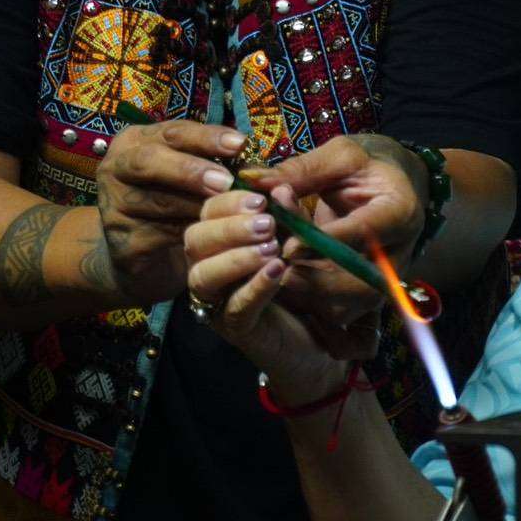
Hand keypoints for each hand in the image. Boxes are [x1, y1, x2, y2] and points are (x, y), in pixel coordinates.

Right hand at [95, 120, 247, 303]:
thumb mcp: (190, 173)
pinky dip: (191, 233)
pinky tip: (216, 233)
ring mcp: (113, 206)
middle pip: (149, 161)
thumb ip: (213, 162)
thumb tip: (254, 165)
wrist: (139, 250)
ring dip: (199, 206)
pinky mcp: (120, 241)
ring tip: (233, 210)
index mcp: (135, 141)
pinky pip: (161, 234)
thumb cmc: (174, 198)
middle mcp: (115, 168)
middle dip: (190, 170)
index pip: (172, 132)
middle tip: (225, 181)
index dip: (207, 137)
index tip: (240, 144)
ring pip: (158, 201)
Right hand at [184, 187, 380, 400]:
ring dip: (236, 256)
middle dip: (228, 226)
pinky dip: (255, 286)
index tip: (260, 197)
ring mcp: (219, 301)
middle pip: (195, 241)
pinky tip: (278, 270)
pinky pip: (234, 307)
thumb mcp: (302, 236)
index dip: (227, 201)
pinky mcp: (237, 329)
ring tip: (272, 248)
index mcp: (223, 240)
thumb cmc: (309, 275)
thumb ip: (291, 215)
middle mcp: (212, 268)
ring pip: (203, 276)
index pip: (206, 212)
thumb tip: (279, 187)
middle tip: (266, 222)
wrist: (326, 332)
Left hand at [246, 135, 426, 337]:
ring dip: (302, 292)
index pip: (364, 234)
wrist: (392, 190)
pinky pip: (334, 313)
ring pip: (344, 306)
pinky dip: (303, 302)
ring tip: (272, 270)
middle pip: (357, 284)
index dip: (324, 242)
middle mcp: (397, 254)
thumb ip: (301, 170)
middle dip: (311, 278)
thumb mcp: (339, 157)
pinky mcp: (366, 298)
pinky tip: (281, 280)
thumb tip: (251, 180)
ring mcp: (384, 282)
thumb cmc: (366, 169)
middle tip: (275, 264)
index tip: (287, 246)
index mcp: (399, 212)